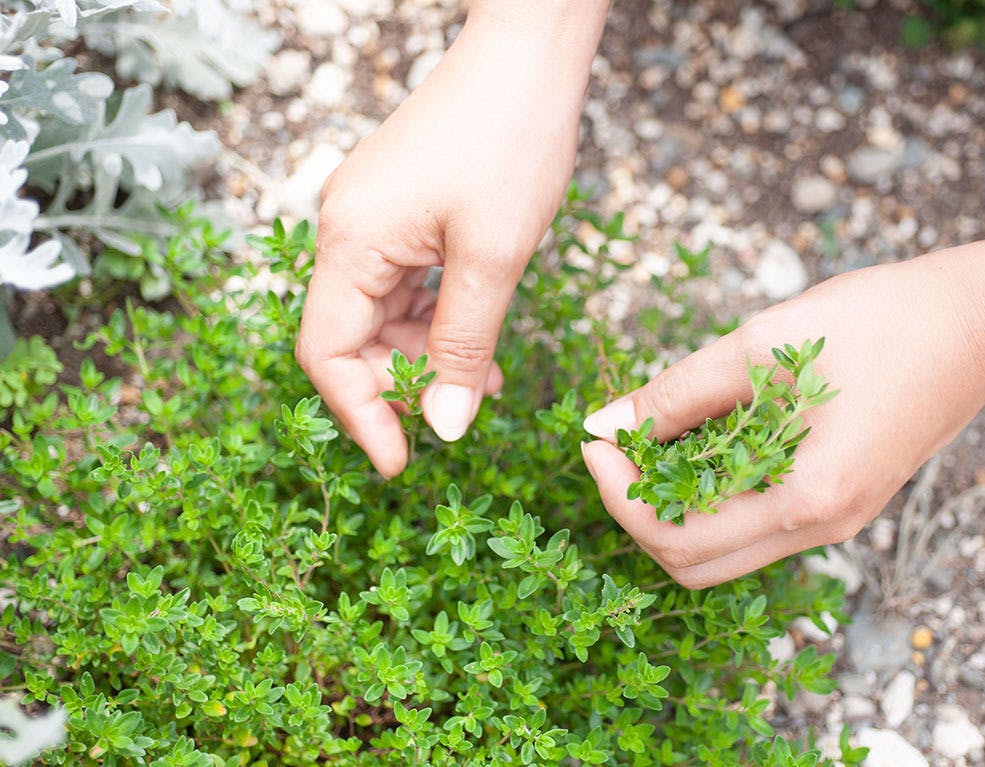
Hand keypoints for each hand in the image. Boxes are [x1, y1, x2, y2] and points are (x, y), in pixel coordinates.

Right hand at [295, 3, 605, 476]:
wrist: (530, 52)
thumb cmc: (512, 139)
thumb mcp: (493, 258)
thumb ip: (462, 347)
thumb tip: (442, 428)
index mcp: (352, 241)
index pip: (327, 353)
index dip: (359, 415)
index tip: (402, 464)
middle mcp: (346, 229)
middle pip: (349, 337)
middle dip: (402, 384)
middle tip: (462, 411)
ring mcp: (371, 216)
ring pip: (380, 314)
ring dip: (426, 354)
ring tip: (485, 377)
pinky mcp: (399, 208)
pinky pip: (402, 283)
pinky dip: (434, 317)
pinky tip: (476, 334)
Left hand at [580, 249, 984, 588]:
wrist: (977, 323)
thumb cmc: (877, 322)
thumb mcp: (760, 347)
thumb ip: (674, 393)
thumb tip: (602, 423)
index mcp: (806, 501)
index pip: (676, 539)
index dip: (617, 496)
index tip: (593, 441)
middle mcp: (822, 531)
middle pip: (694, 564)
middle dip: (638, 510)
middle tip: (614, 446)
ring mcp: (836, 523)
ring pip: (724, 549)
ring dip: (674, 504)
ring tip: (655, 436)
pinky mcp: (842, 503)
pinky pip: (757, 522)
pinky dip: (714, 493)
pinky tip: (702, 436)